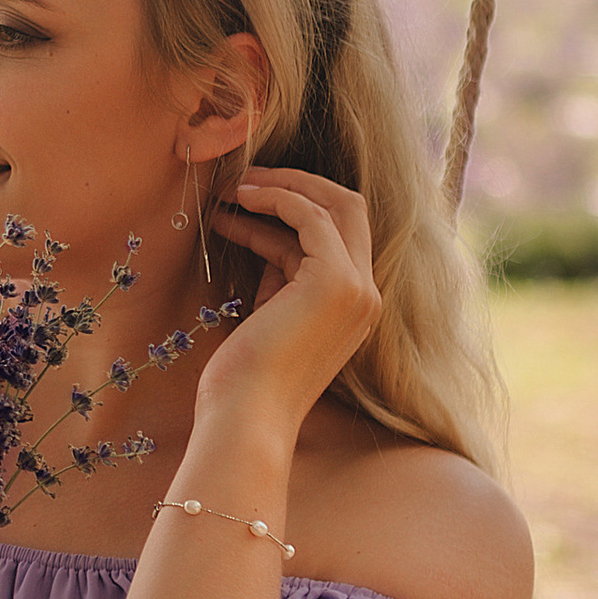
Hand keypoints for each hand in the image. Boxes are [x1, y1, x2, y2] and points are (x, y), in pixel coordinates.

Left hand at [197, 166, 379, 432]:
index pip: (338, 235)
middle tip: (243, 180)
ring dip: (281, 187)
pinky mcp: (336, 283)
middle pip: (349, 209)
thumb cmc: (245, 376)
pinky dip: (276, 198)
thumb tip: (261, 228)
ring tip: (230, 188)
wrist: (246, 418)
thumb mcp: (268, 309)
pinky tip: (239, 201)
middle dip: (297, 186)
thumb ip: (279, 270)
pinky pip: (310, 216)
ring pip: (336, 204)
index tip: (244, 203)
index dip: (291, 211)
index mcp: (355, 305)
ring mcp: (358, 289)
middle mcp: (367, 295)